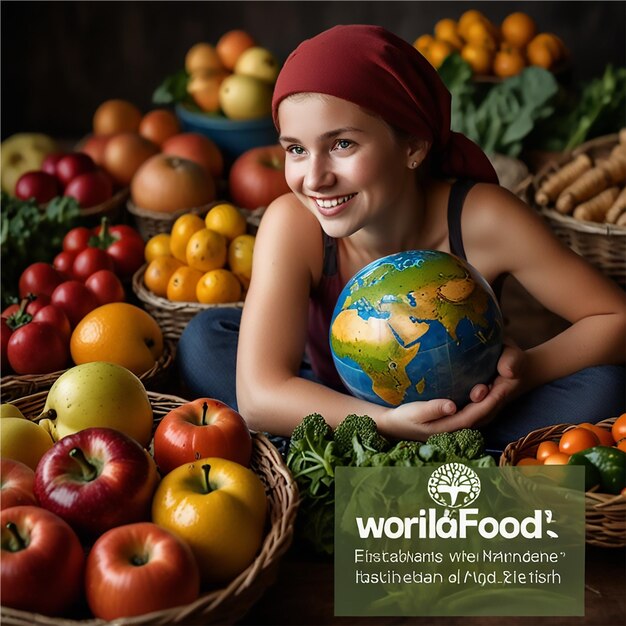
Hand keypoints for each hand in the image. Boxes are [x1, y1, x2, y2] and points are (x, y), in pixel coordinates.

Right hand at [377, 342, 525, 439]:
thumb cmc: (402, 418)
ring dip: (494, 397)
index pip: (476, 414)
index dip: (489, 402)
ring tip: (504, 378)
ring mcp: (458, 425)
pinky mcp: (456, 419)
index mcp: (450, 428)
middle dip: (498, 397)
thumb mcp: (413, 413)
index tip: (499, 387)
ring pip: (483, 412)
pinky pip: (476, 409)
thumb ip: (432, 409)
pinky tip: (488, 384)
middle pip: (484, 414)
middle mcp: (458, 429)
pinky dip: (485, 398)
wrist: (394, 426)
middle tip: (509, 378)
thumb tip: (452, 406)